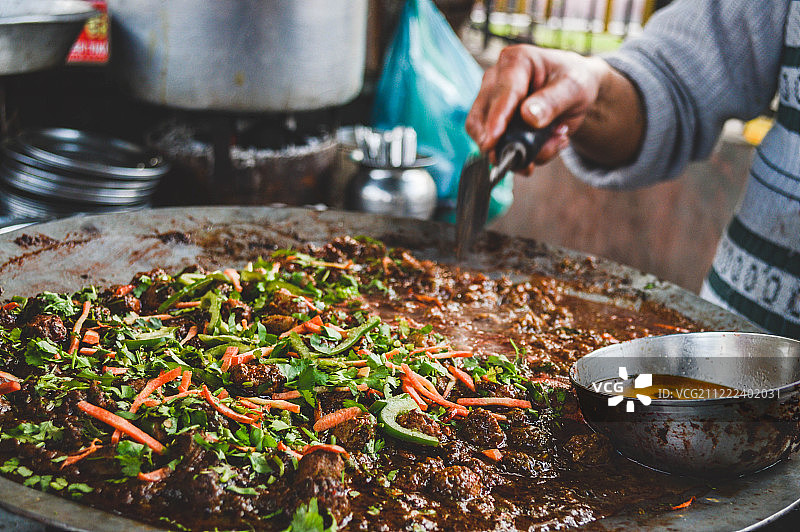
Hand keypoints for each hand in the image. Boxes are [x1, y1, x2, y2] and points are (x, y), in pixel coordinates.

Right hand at [465, 45, 643, 171]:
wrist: (573, 89)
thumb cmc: (574, 81)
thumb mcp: (573, 88)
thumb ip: (552, 102)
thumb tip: (528, 117)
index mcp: (516, 61)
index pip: (502, 93)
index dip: (496, 119)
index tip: (491, 141)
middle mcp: (496, 78)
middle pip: (481, 116)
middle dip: (501, 143)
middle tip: (527, 164)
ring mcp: (490, 99)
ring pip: (483, 134)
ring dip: (510, 151)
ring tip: (545, 150)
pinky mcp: (491, 119)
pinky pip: (493, 144)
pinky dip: (516, 155)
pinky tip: (540, 149)